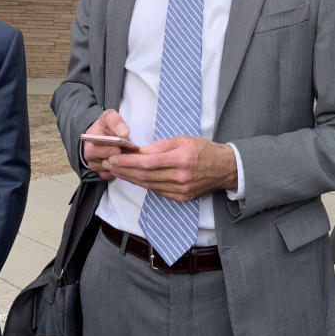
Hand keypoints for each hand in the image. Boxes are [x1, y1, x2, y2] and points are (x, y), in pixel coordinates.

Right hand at [82, 110, 131, 179]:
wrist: (101, 135)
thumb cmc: (105, 126)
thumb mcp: (109, 117)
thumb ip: (115, 121)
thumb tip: (123, 132)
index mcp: (89, 141)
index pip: (93, 149)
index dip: (106, 150)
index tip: (117, 148)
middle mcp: (90, 154)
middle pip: (100, 163)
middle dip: (115, 160)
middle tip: (127, 157)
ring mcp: (96, 164)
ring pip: (107, 170)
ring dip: (119, 166)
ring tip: (132, 161)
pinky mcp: (102, 172)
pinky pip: (111, 175)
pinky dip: (121, 172)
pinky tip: (130, 166)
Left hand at [108, 135, 236, 200]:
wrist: (225, 168)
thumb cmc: (204, 150)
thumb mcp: (184, 139)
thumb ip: (161, 145)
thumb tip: (140, 151)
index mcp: (182, 159)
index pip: (147, 162)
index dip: (128, 161)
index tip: (115, 157)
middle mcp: (181, 177)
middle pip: (145, 176)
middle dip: (124, 170)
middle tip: (109, 164)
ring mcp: (181, 189)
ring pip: (148, 185)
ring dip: (130, 179)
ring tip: (117, 171)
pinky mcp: (181, 197)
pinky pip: (157, 191)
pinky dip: (143, 184)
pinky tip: (133, 178)